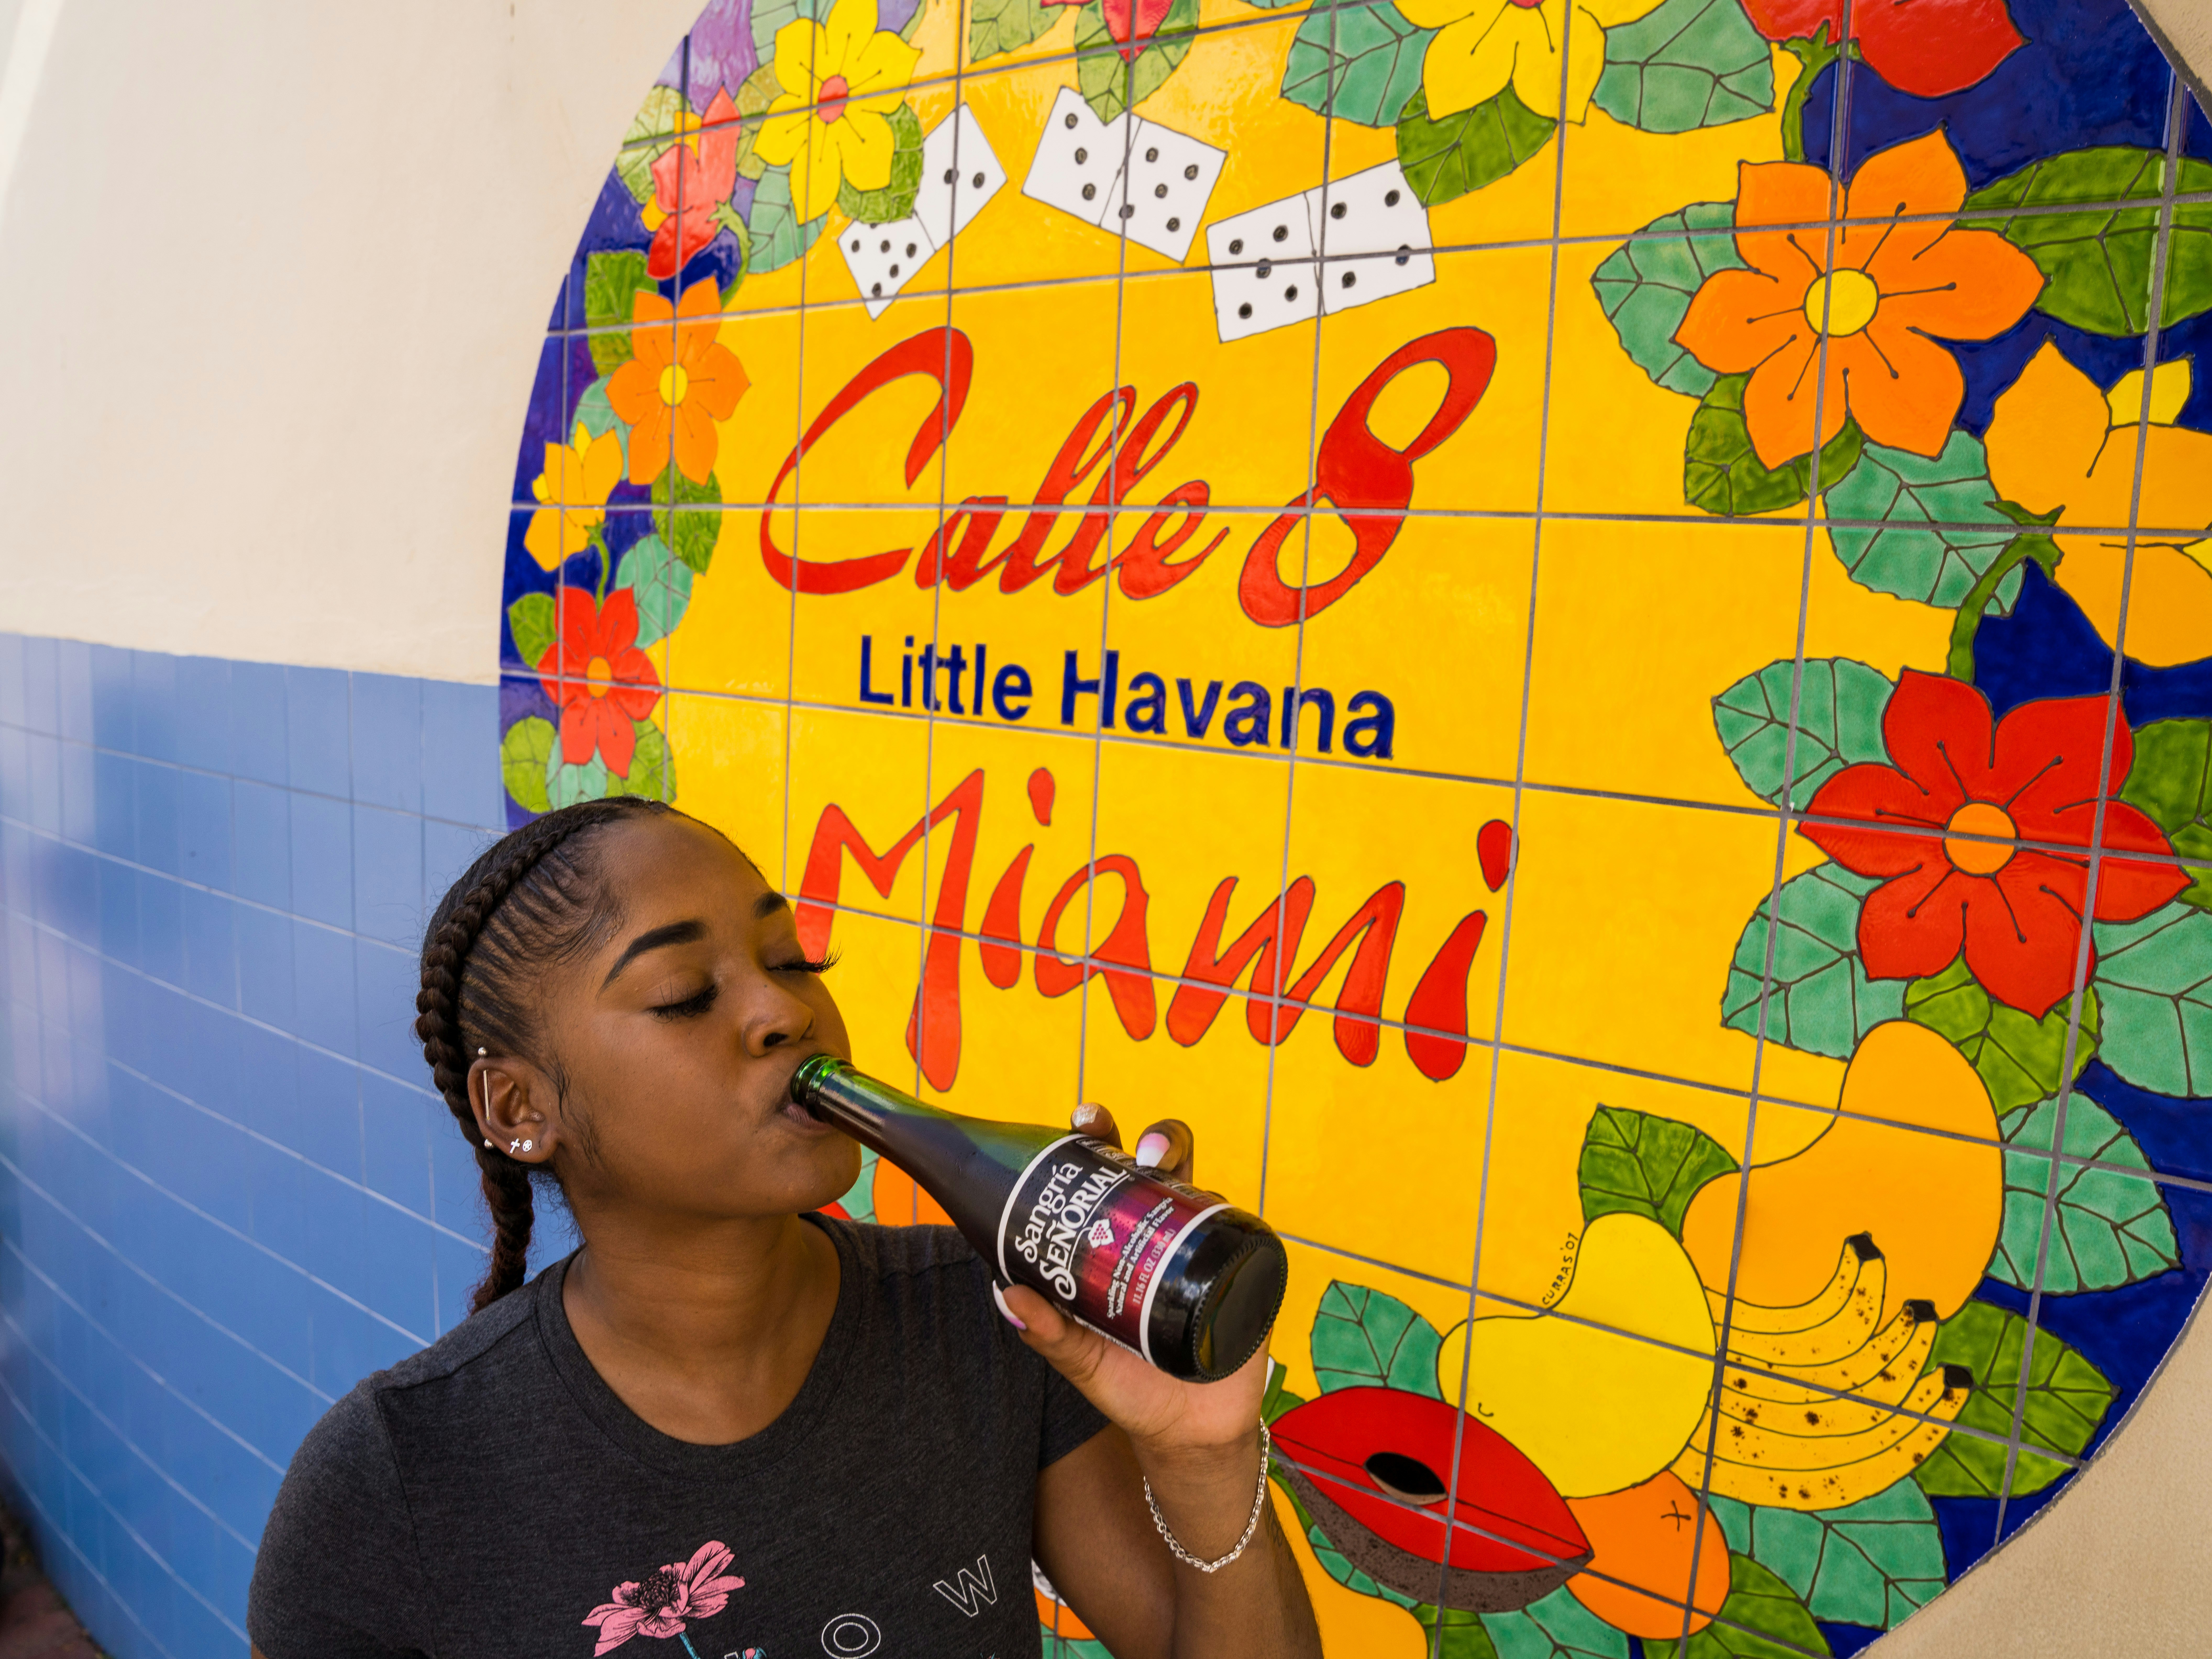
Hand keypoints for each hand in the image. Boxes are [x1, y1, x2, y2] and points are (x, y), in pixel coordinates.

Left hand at [999, 1105, 1270, 1465]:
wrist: (1186, 1435)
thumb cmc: (1128, 1386)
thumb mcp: (1081, 1359)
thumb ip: (1047, 1332)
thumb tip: (1003, 1294)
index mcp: (1117, 1237)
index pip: (1106, 1174)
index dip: (1097, 1136)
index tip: (1082, 1121)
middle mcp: (1163, 1230)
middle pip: (1163, 1162)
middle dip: (1153, 1138)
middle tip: (1137, 1149)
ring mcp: (1204, 1247)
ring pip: (1201, 1183)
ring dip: (1185, 1160)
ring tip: (1162, 1164)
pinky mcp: (1243, 1272)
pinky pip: (1241, 1233)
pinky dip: (1229, 1214)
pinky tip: (1215, 1208)